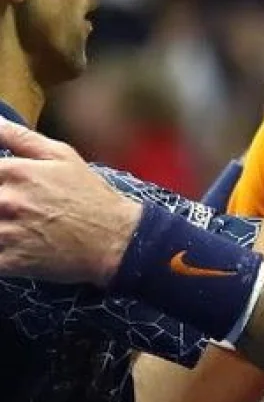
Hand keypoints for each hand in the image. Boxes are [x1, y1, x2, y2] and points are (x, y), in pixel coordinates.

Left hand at [0, 119, 140, 284]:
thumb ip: (20, 137)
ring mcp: (7, 234)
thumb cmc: (89, 194)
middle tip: (9, 204)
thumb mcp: (61, 155)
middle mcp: (8, 201)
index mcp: (17, 172)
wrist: (114, 238)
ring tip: (13, 221)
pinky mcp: (10, 264)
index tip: (4, 184)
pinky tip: (10, 244)